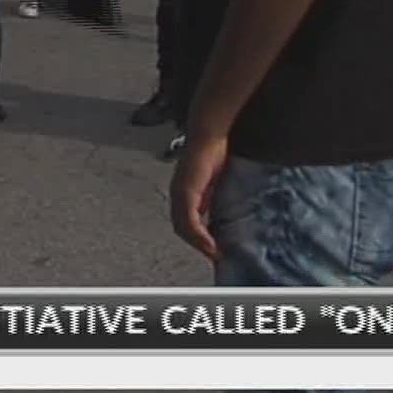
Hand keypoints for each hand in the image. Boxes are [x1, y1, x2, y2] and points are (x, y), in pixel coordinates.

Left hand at [169, 134, 230, 259]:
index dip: (196, 238)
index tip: (212, 250)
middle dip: (197, 245)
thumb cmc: (212, 154)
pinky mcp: (186, 192)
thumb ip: (209, 199)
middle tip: (215, 256)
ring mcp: (179, 195)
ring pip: (184, 229)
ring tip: (215, 254)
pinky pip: (190, 221)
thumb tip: (215, 217)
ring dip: (199, 244)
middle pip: (182, 230)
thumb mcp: (212, 183)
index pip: (184, 223)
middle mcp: (176, 196)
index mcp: (182, 194)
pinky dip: (200, 236)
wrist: (209, 136)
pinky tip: (211, 244)